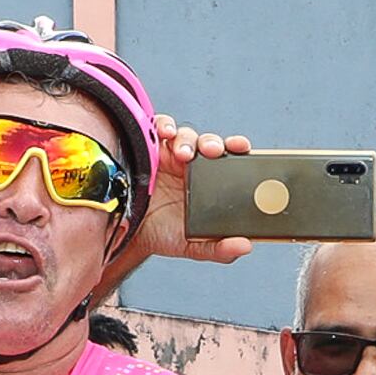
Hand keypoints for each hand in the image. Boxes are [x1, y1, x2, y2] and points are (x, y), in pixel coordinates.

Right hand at [113, 116, 257, 275]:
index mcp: (209, 182)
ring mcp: (169, 155)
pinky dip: (162, 126)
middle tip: (212, 151)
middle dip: (211, 143)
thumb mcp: (192, 245)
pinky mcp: (148, 150)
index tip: (242, 147)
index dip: (236, 148)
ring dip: (186, 140)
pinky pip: (156, 129)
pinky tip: (165, 134)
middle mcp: (191, 165)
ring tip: (183, 154)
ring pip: (183, 135)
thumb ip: (219, 248)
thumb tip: (245, 246)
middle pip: (206, 143)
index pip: (228, 158)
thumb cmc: (164, 235)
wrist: (130, 237)